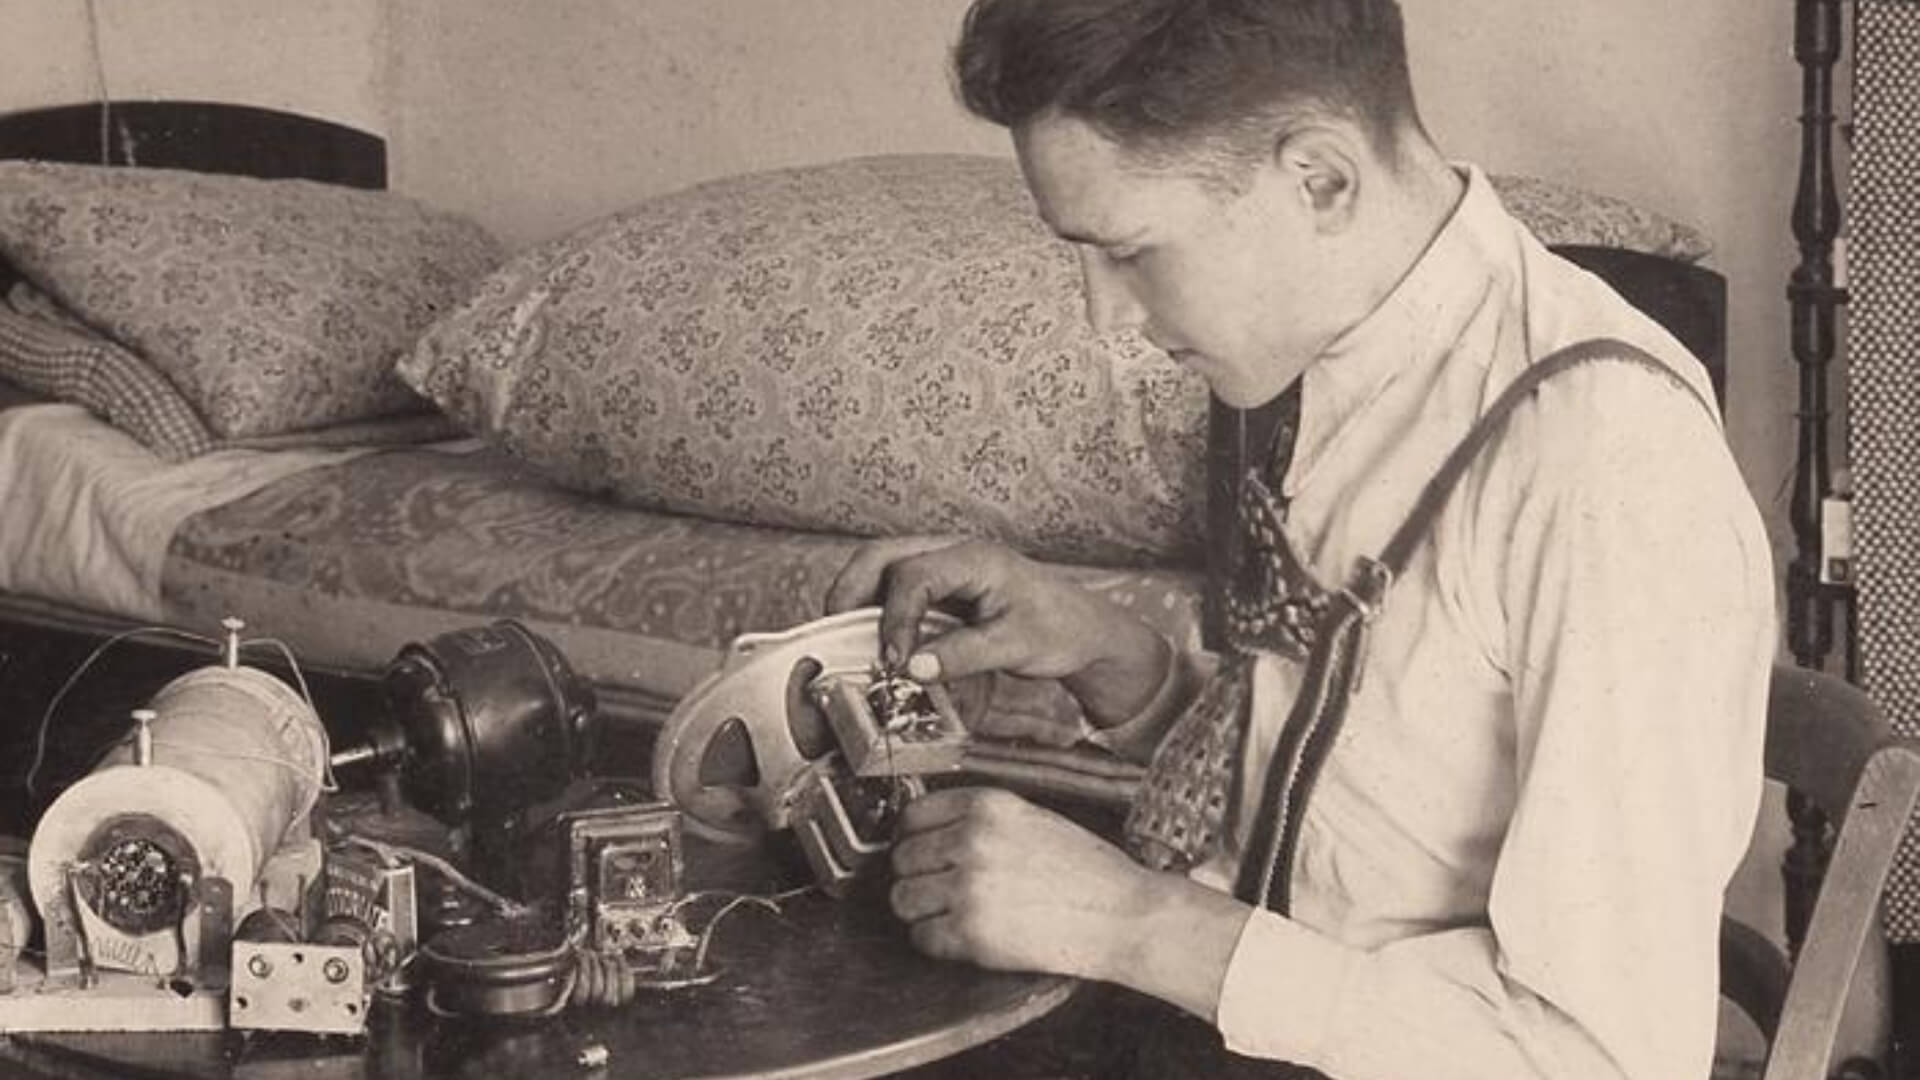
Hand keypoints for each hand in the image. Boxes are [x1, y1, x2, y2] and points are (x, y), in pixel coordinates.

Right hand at [825, 536, 1170, 729]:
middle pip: (881, 555)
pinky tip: (875, 640)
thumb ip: (963, 656)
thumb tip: (914, 667)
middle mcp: (954, 553)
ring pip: (883, 567)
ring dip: (858, 598)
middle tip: (836, 633)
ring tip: (846, 637)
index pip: (913, 576)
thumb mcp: (1015, 646)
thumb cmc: (1060, 630)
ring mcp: (946, 567)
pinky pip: (896, 588)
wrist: (1086, 631)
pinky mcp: (943, 587)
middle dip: (851, 591)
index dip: (895, 619)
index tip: (894, 660)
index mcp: (974, 558)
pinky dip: (876, 609)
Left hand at [887, 787, 1160, 978]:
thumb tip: (928, 833)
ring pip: (903, 899)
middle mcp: (972, 840)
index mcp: (988, 805)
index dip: (913, 838)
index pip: (913, 816)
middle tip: (941, 890)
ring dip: (920, 911)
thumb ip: (980, 820)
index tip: (922, 852)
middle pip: (902, 859)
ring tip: (950, 914)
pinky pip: (922, 937)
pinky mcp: (972, 932)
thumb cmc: (1087, 870)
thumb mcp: (1033, 818)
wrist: (1123, 913)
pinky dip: (935, 941)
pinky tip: (961, 937)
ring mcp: (969, 886)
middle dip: (917, 877)